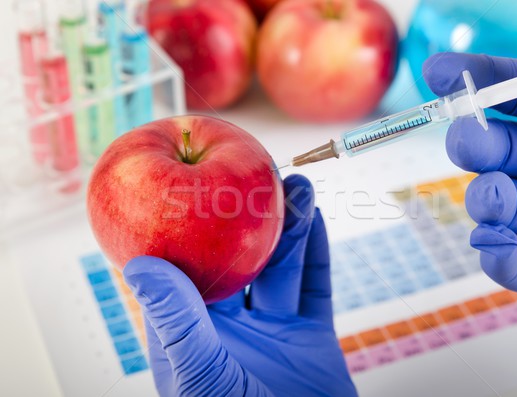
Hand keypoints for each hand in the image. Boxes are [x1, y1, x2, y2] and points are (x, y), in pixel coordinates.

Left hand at [123, 175, 356, 396]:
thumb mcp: (200, 374)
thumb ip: (175, 321)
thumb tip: (138, 265)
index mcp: (192, 336)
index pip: (185, 271)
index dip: (188, 227)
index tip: (193, 186)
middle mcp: (230, 328)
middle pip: (240, 260)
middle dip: (252, 219)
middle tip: (259, 177)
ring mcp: (273, 332)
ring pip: (281, 268)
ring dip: (290, 228)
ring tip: (298, 188)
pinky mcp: (311, 339)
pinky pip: (315, 288)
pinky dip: (317, 253)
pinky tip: (317, 221)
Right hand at [423, 52, 516, 298]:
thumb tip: (513, 76)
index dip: (478, 80)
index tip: (439, 73)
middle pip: (493, 150)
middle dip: (473, 145)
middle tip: (470, 143)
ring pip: (491, 205)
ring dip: (488, 201)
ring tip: (510, 204)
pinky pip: (507, 263)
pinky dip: (498, 257)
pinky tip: (505, 249)